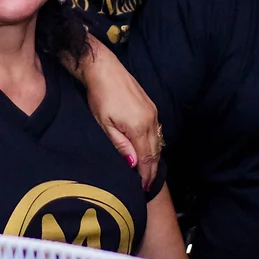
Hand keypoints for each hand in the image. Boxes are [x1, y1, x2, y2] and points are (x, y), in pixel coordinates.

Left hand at [82, 39, 161, 188]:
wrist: (105, 70)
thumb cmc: (100, 97)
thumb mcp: (104, 124)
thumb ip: (120, 145)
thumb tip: (134, 163)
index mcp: (139, 127)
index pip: (147, 158)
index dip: (146, 175)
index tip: (143, 188)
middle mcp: (150, 120)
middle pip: (156, 152)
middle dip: (152, 170)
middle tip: (146, 186)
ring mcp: (153, 112)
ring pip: (158, 142)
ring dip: (154, 158)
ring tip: (147, 172)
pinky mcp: (151, 106)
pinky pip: (157, 131)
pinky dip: (154, 145)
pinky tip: (148, 151)